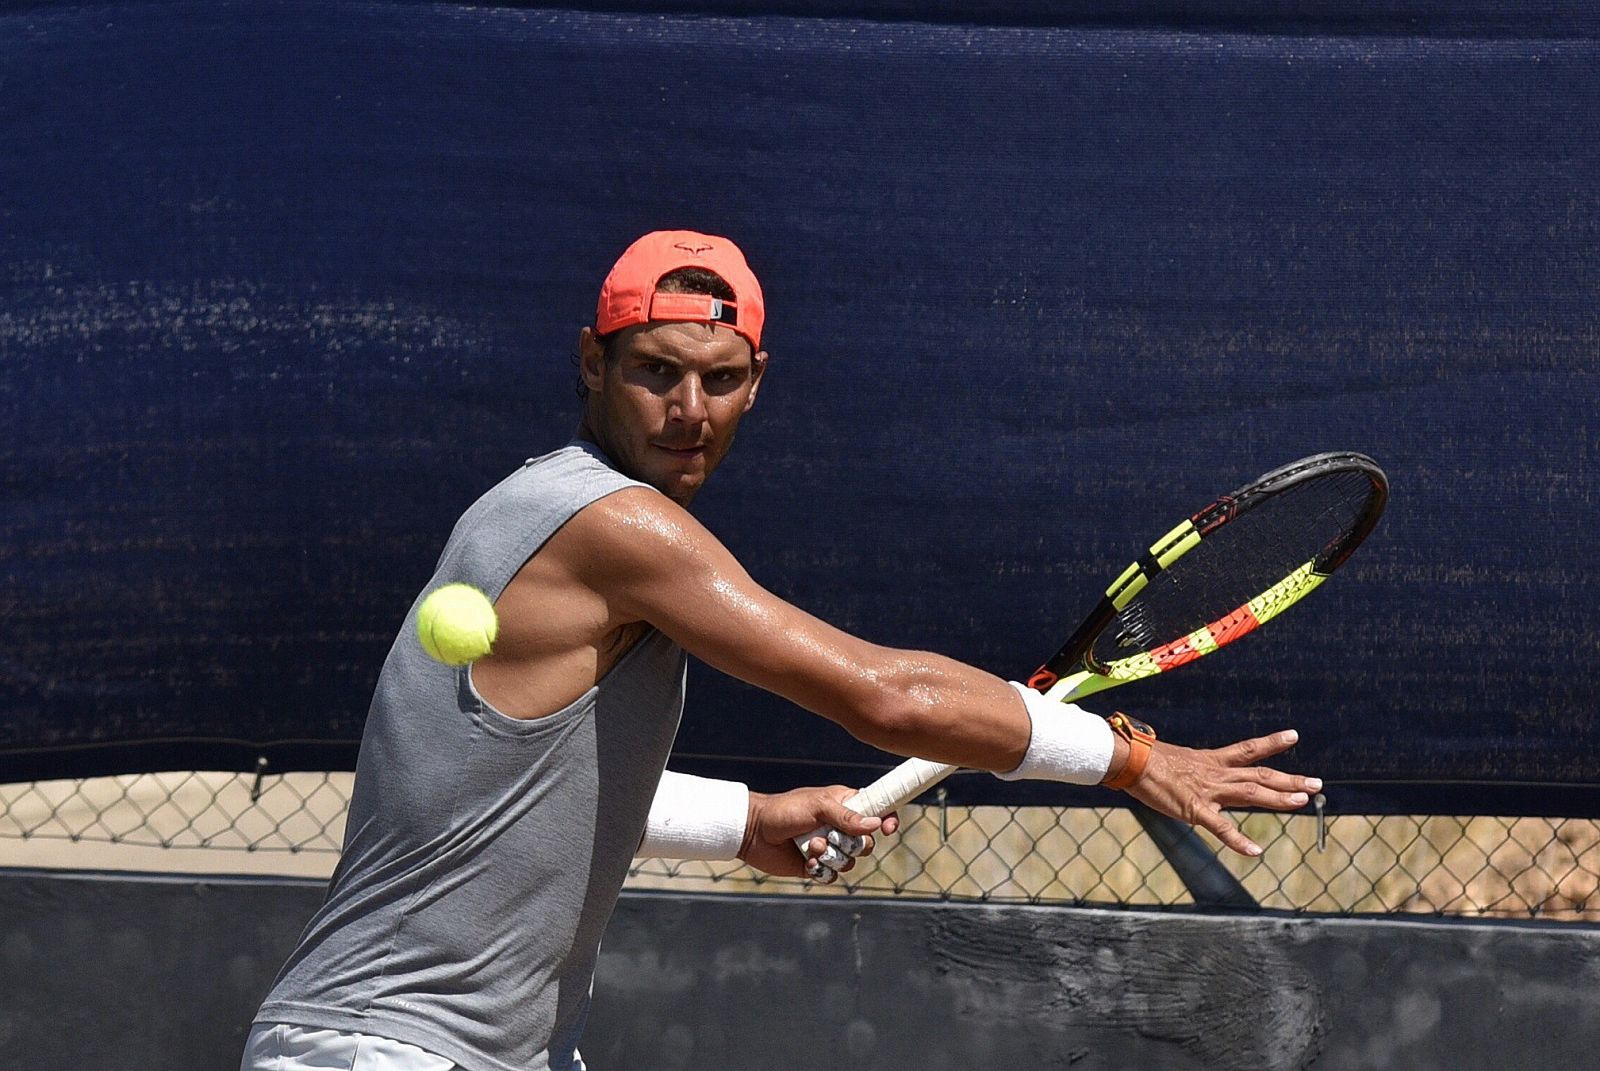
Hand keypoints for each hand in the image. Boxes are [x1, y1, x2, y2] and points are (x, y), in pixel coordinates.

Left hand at [738, 785, 899, 880]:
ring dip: (830, 857)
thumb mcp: (818, 807)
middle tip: (831, 836)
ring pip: (850, 862)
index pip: (877, 811)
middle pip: (866, 844)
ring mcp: (829, 848)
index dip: (887, 820)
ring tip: (811, 846)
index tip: (888, 828)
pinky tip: (807, 861)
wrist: (754, 832)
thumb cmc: (785, 811)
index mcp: (844, 805)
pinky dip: (821, 871)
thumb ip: (847, 816)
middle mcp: (840, 827)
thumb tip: (875, 824)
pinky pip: (832, 876)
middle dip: (850, 844)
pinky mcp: (817, 866)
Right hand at [1122, 729, 1320, 856]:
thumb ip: (1190, 769)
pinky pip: (1221, 828)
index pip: (1248, 749)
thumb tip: (1189, 772)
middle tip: (1316, 783)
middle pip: (1260, 775)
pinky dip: (1238, 841)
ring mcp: (1208, 791)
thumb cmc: (1145, 759)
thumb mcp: (1176, 761)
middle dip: (1289, 780)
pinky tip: (1255, 851)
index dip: (1272, 743)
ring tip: (1303, 802)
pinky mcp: (1195, 809)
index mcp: (1211, 761)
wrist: (1130, 759)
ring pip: (1251, 793)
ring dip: (1279, 799)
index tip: (1294, 736)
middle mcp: (1216, 773)